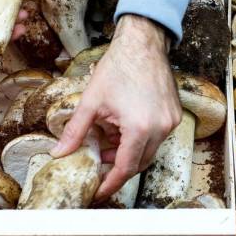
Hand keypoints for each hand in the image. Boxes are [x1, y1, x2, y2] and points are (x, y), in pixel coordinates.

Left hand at [51, 15, 181, 200]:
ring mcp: (171, 122)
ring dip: (129, 150)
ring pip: (149, 150)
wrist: (143, 44)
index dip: (110, 183)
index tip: (98, 190)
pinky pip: (158, 136)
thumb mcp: (90, 101)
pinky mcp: (175, 114)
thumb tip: (59, 153)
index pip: (125, 168)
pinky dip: (141, 138)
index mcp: (139, 128)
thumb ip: (75, 131)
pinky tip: (125, 124)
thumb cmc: (118, 68)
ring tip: (110, 136)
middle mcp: (160, 128)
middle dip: (118, 166)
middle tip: (100, 160)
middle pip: (139, 163)